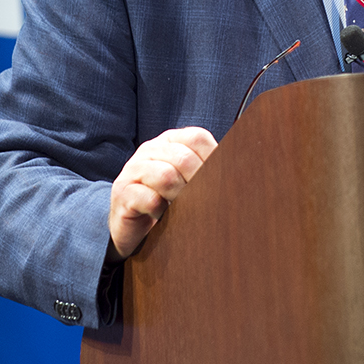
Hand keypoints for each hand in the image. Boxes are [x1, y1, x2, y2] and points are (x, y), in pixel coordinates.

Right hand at [108, 127, 217, 258]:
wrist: (130, 225)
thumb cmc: (166, 201)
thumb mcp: (188, 181)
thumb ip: (208, 170)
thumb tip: (241, 173)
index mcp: (170, 141)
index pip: (197, 138)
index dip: (213, 159)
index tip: (220, 182)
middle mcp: (150, 149)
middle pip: (184, 158)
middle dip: (198, 183)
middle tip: (203, 202)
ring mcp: (133, 169)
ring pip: (166, 176)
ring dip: (180, 198)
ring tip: (182, 210)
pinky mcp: (122, 193)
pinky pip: (149, 199)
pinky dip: (161, 211)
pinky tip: (161, 216)